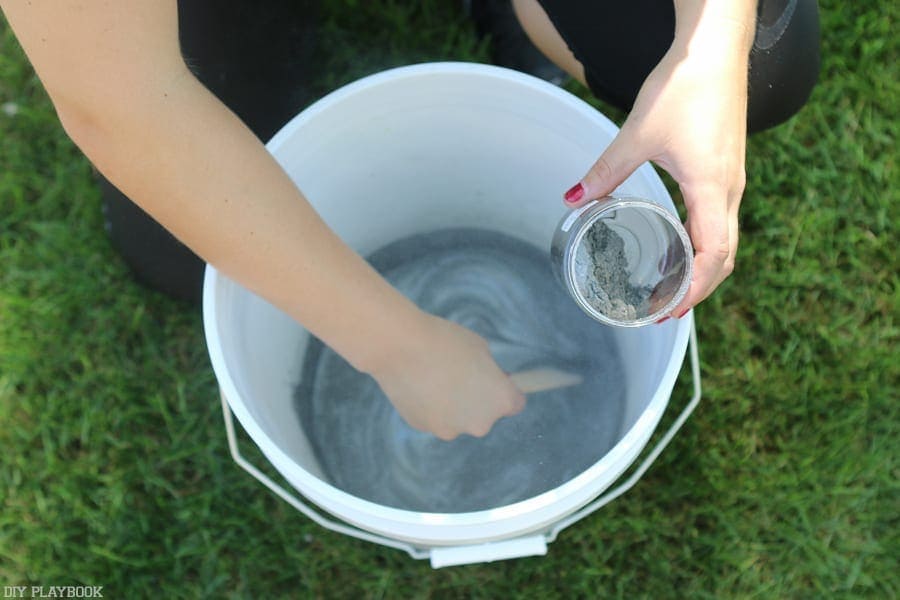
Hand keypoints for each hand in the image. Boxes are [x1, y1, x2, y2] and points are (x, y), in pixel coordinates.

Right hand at [367, 313, 525, 440]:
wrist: (401, 346)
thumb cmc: (444, 341)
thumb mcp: (480, 349)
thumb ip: (489, 372)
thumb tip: (485, 384)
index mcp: (501, 401)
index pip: (516, 403)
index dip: (507, 388)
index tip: (496, 378)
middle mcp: (480, 423)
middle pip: (485, 415)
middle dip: (477, 399)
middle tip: (460, 374)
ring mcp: (451, 429)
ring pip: (457, 418)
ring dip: (453, 404)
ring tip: (435, 376)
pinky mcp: (425, 428)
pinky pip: (434, 417)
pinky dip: (430, 405)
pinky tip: (419, 383)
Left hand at [563, 22, 752, 317]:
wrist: (715, 51)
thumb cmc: (685, 88)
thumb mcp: (638, 134)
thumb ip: (605, 171)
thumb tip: (572, 198)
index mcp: (712, 189)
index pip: (712, 256)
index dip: (692, 290)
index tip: (668, 311)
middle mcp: (729, 191)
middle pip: (724, 257)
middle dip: (697, 289)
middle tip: (665, 312)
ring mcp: (731, 181)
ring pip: (725, 241)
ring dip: (701, 270)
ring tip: (670, 290)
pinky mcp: (726, 170)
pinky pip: (720, 221)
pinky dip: (702, 244)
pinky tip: (677, 248)